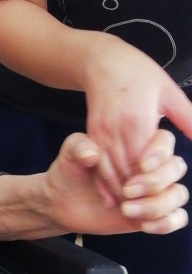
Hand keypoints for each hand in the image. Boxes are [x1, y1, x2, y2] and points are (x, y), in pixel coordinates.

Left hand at [46, 129, 187, 235]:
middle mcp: (151, 168)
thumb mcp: (69, 154)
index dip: (159, 152)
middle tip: (126, 190)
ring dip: (156, 204)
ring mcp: (155, 192)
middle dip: (155, 181)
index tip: (141, 165)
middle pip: (177, 167)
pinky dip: (166, 222)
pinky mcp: (153, 214)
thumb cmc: (70, 172)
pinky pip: (178, 218)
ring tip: (125, 209)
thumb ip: (78, 146)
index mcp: (136, 145)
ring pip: (178, 194)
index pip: (164, 140)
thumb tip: (92, 154)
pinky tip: (143, 225)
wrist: (63, 202)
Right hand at [82, 38, 191, 200]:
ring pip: (107, 170)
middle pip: (124, 171)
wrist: (102, 60)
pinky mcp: (91, 132)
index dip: (151, 185)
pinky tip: (111, 194)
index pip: (144, 163)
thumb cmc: (138, 73)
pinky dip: (103, 180)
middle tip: (145, 214)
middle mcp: (116, 129)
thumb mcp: (170, 93)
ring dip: (118, 191)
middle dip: (135, 195)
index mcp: (139, 120)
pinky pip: (97, 162)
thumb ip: (188, 119)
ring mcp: (100, 131)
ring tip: (129, 209)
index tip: (159, 200)